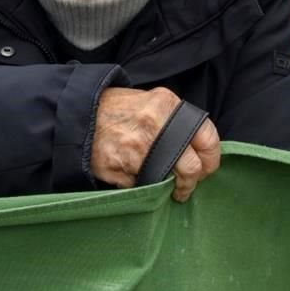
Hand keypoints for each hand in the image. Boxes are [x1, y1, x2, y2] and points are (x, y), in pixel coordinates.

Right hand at [91, 87, 220, 201]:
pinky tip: (132, 174)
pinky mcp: (122, 168)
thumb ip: (173, 119)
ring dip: (170, 188)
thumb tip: (197, 147)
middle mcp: (156, 125)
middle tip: (187, 186)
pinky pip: (142, 185)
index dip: (211, 159)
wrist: (77, 115)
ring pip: (168, 180)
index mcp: (166, 105)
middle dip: (192, 182)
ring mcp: (138, 149)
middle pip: (191, 166)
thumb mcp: (148, 101)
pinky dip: (141, 185)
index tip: (207, 168)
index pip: (207, 137)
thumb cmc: (114, 109)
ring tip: (166, 189)